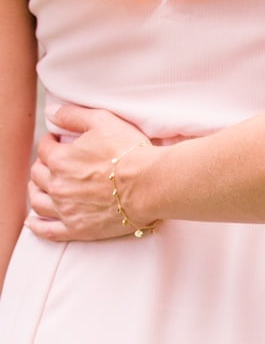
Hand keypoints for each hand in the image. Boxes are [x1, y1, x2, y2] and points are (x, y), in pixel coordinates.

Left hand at [27, 105, 154, 241]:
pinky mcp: (78, 228)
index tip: (56, 142)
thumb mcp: (103, 122)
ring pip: (38, 201)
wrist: (151, 184)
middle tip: (53, 165)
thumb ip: (73, 115)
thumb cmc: (131, 152)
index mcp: (60, 160)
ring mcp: (66, 209)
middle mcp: (57, 185)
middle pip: (38, 175)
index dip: (50, 143)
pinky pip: (48, 231)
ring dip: (37, 192)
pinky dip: (38, 226)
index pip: (44, 149)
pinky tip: (34, 222)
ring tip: (42, 188)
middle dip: (43, 167)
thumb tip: (51, 113)